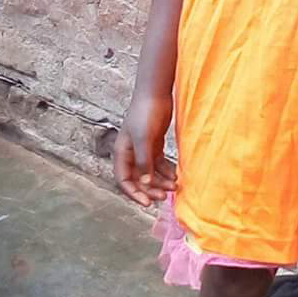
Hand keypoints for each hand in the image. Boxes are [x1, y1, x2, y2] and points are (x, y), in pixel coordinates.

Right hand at [114, 91, 176, 207]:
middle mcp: (131, 153)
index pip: (124, 180)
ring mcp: (143, 149)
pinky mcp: (155, 144)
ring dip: (160, 182)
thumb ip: (144, 161)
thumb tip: (144, 183)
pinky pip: (159, 164)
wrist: (156, 93)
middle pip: (138, 179)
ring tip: (174, 186)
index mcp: (122, 152)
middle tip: (164, 197)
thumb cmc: (146, 113)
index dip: (134, 193)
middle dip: (150, 190)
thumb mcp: (144, 138)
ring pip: (150, 173)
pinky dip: (166, 171)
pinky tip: (175, 176)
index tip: (147, 203)